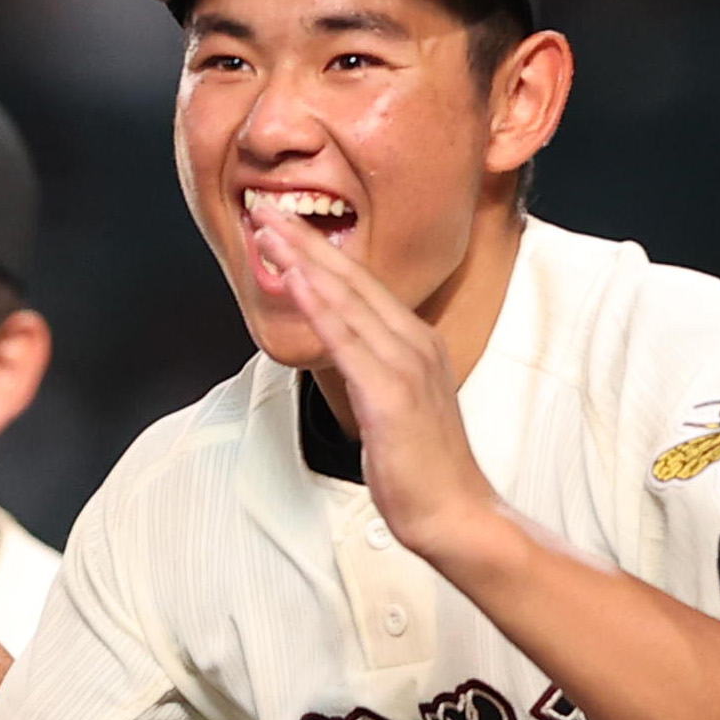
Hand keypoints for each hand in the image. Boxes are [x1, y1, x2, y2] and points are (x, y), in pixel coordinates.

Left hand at [244, 208, 503, 557]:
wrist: (455, 513)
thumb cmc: (423, 468)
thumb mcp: (395, 405)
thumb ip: (371, 372)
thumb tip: (342, 356)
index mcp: (415, 343)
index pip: (361, 284)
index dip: (319, 250)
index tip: (282, 224)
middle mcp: (413, 342)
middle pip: (352, 277)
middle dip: (304, 239)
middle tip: (264, 205)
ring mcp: (405, 364)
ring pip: (347, 298)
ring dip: (304, 259)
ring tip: (268, 229)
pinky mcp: (392, 393)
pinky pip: (348, 340)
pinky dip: (320, 305)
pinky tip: (294, 279)